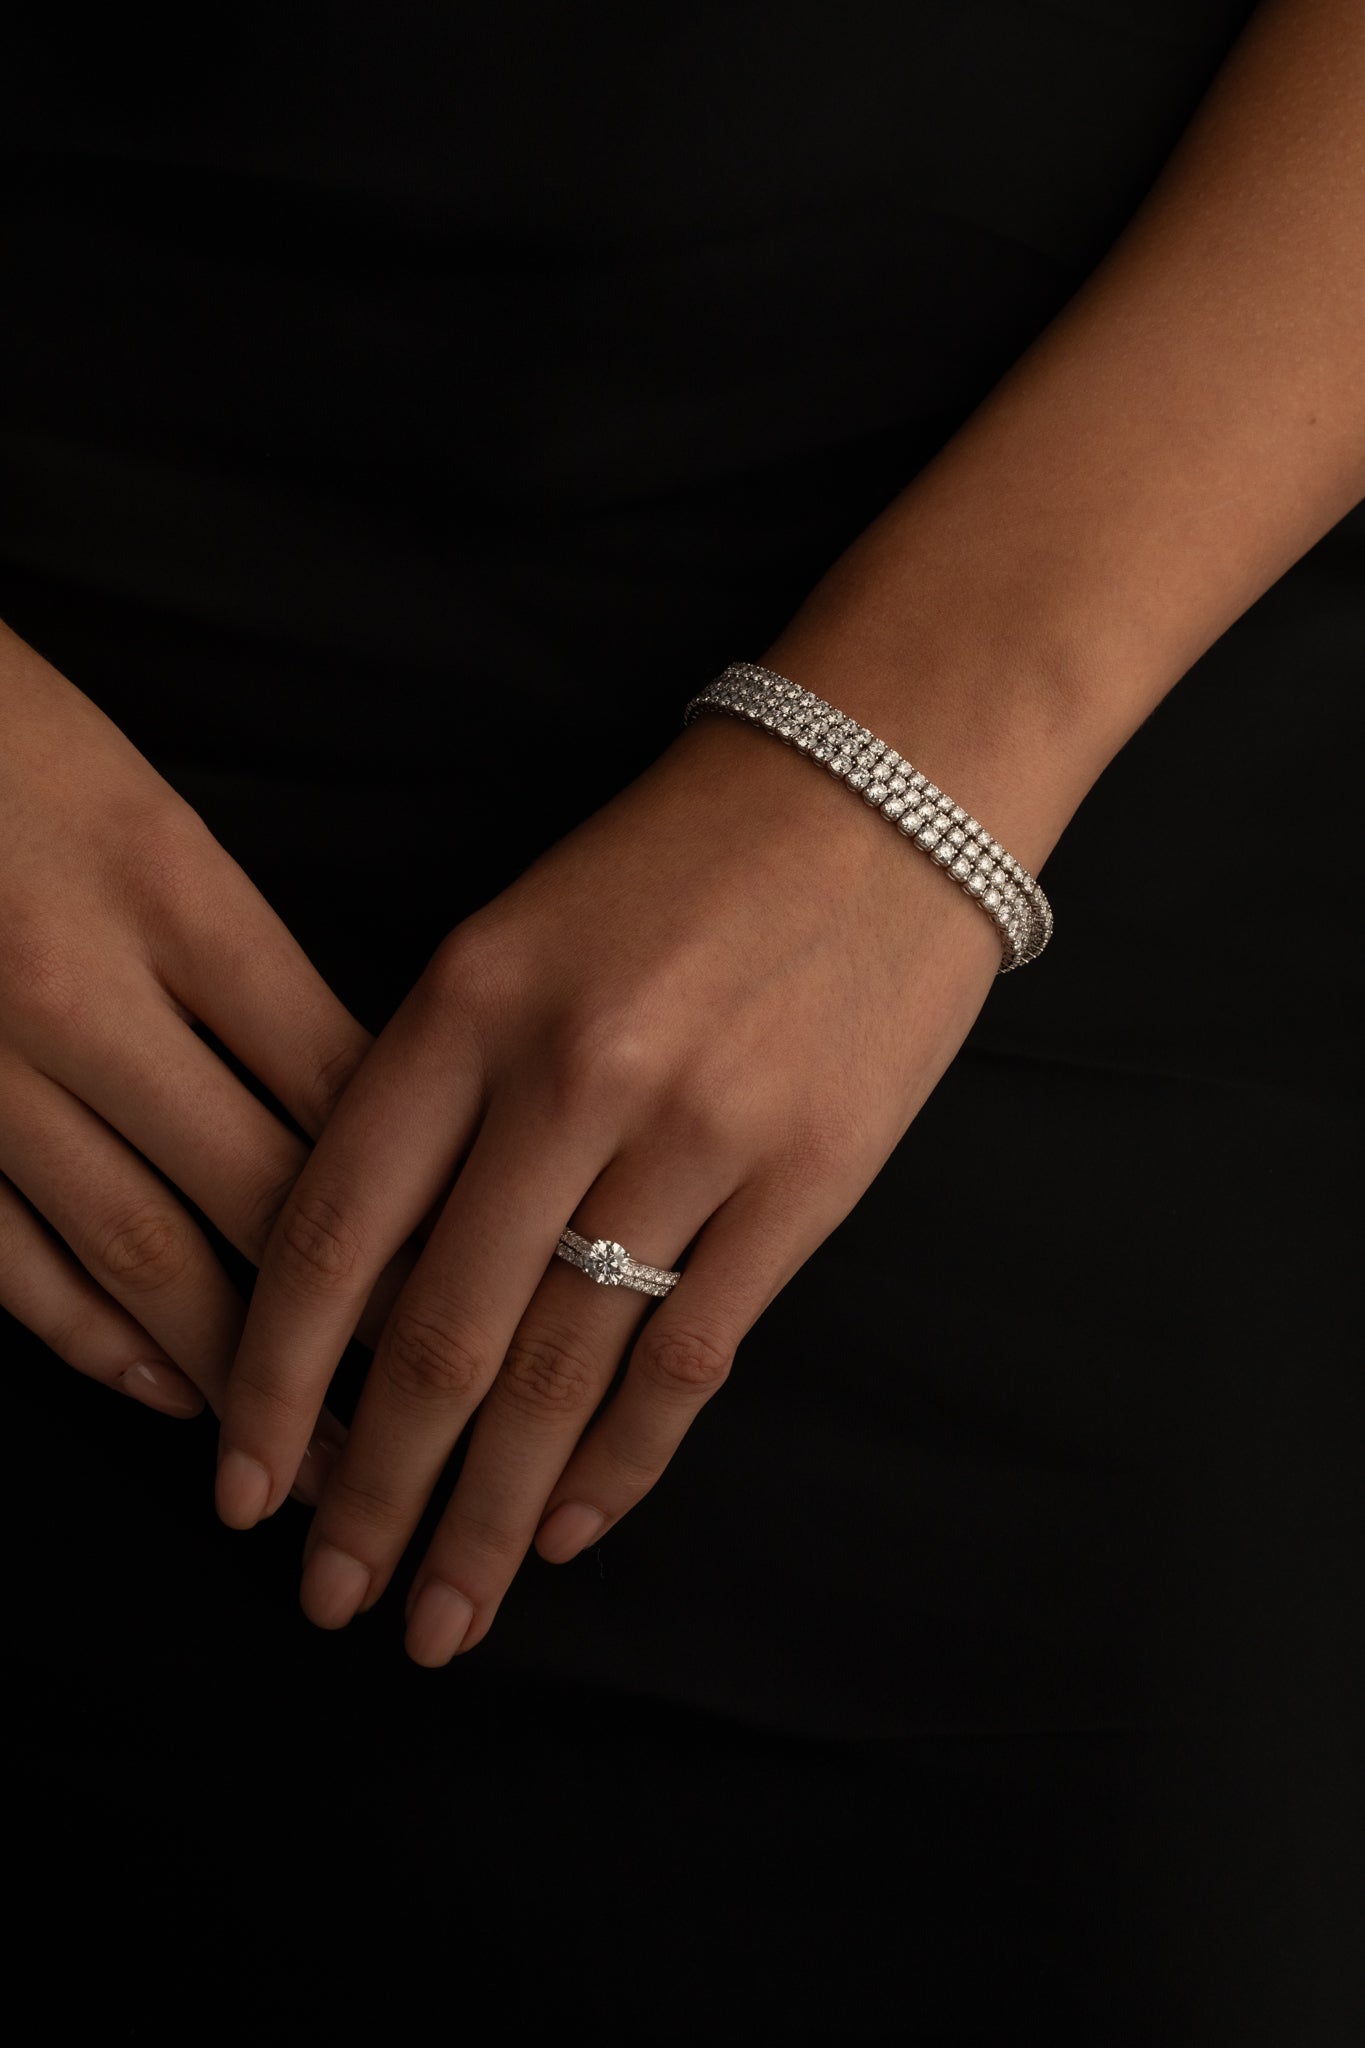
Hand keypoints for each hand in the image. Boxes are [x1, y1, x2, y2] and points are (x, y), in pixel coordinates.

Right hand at [0, 621, 411, 1482]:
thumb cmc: (12, 746)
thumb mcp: (157, 821)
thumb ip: (253, 960)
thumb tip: (373, 1103)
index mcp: (175, 901)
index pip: (338, 1087)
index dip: (426, 1204)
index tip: (502, 1297)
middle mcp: (86, 997)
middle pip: (258, 1193)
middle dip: (360, 1328)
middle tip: (443, 1428)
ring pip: (140, 1251)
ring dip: (242, 1375)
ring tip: (323, 1467)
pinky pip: (12, 1260)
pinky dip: (93, 1339)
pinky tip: (168, 1390)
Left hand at [219, 705, 1008, 1659]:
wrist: (885, 784)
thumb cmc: (683, 862)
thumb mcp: (515, 937)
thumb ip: (436, 1096)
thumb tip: (371, 1295)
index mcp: (466, 1002)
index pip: (329, 1230)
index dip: (272, 1377)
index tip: (240, 1483)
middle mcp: (567, 1076)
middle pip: (436, 1335)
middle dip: (372, 1491)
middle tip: (331, 1601)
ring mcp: (694, 1135)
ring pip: (559, 1373)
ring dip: (491, 1515)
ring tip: (444, 1614)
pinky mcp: (805, 1182)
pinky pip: (691, 1362)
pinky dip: (621, 1464)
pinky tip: (571, 1532)